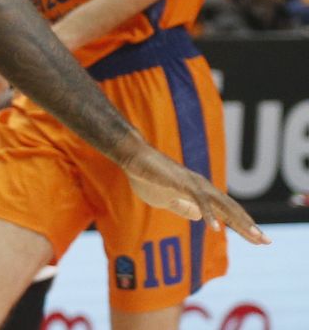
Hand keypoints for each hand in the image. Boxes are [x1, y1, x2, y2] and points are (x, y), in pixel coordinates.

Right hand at [118, 140, 268, 244]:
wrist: (132, 156)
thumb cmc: (146, 175)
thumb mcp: (165, 199)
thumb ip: (182, 207)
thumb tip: (199, 218)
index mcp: (199, 192)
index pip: (226, 211)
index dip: (242, 225)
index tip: (257, 240)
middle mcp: (202, 187)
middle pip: (230, 209)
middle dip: (248, 226)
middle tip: (266, 242)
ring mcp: (194, 184)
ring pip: (222, 205)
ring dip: (238, 221)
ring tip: (253, 235)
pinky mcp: (182, 183)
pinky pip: (199, 201)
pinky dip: (209, 215)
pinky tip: (216, 229)